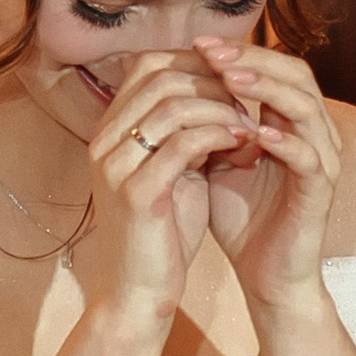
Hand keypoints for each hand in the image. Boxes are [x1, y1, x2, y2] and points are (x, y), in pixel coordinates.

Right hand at [72, 53, 252, 333]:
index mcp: (110, 131)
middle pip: (159, 76)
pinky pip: (183, 144)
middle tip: (247, 99)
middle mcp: (104, 141)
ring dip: (221, 108)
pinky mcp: (136, 193)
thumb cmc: (162, 233)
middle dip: (211, 81)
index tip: (232, 78)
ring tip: (250, 124)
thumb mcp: (175, 170)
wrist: (138, 293)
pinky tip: (242, 145)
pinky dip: (219, 136)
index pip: (146, 65)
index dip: (193, 61)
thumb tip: (224, 92)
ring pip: (173, 105)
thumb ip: (188, 131)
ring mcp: (116, 165)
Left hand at [192, 39, 339, 309]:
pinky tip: (255, 134)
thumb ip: (206, 125)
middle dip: (253, 59)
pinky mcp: (321, 192)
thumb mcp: (215, 161)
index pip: (274, 68)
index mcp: (289, 122)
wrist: (266, 276)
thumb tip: (166, 87)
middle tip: (212, 51)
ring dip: (269, 90)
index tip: (198, 43)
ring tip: (231, 80)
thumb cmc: (242, 218)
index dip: (240, 52)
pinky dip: (285, 142)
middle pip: (296, 75)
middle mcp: (313, 134)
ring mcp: (322, 161)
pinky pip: (310, 157)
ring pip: (307, 108)